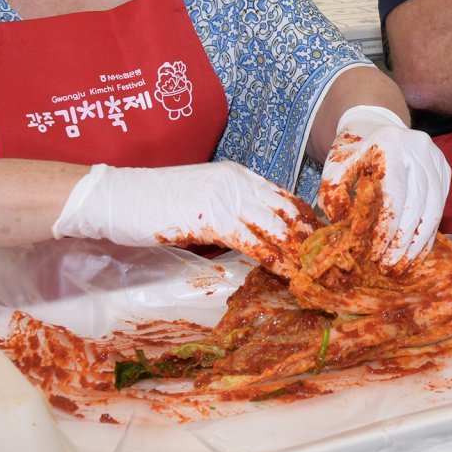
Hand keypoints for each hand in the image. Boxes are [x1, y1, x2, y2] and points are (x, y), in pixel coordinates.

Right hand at [52, 162, 315, 276]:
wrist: (110, 198)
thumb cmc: (149, 206)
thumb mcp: (199, 207)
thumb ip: (228, 219)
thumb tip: (252, 243)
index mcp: (237, 176)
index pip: (285, 199)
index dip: (310, 223)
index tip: (331, 245)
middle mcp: (237, 182)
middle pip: (290, 212)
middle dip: (316, 240)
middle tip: (341, 265)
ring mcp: (225, 198)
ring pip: (277, 228)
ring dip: (303, 254)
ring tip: (326, 275)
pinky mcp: (210, 218)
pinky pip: (253, 242)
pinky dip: (276, 260)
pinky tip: (292, 275)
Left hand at [318, 105, 448, 265]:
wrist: (374, 126)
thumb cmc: (353, 153)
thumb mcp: (336, 167)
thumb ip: (334, 193)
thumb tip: (341, 225)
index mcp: (391, 143)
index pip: (395, 192)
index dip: (387, 226)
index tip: (377, 253)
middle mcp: (419, 148)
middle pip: (417, 202)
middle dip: (403, 239)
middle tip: (390, 265)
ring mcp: (436, 158)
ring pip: (434, 207)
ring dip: (419, 240)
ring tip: (404, 263)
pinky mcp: (445, 169)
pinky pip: (440, 206)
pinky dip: (429, 231)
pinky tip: (416, 250)